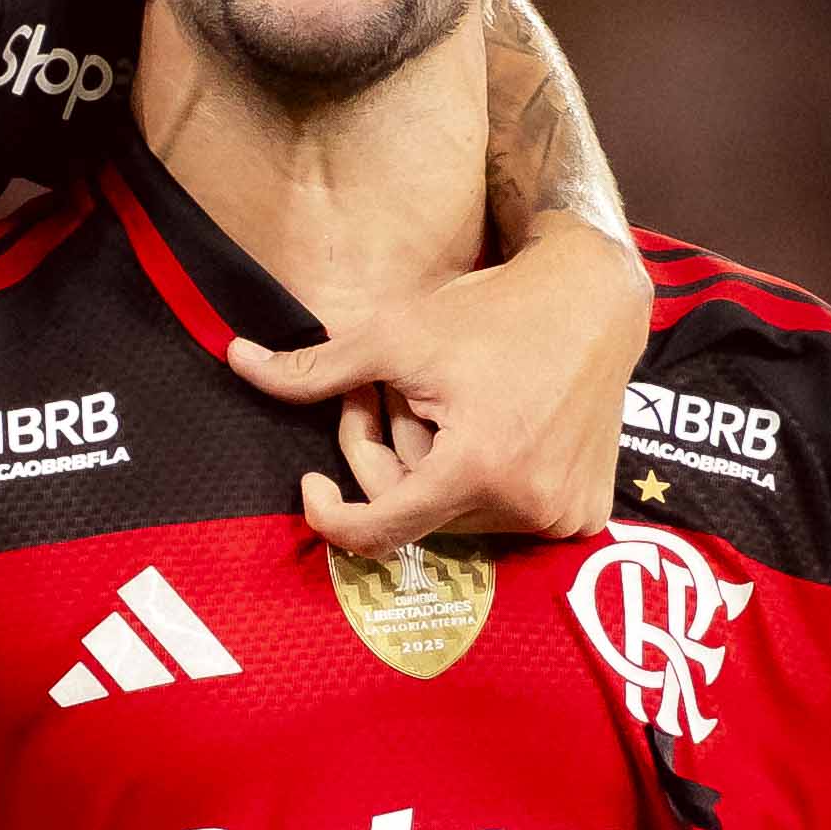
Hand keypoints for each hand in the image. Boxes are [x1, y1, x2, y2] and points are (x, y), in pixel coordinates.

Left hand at [225, 225, 646, 553]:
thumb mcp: (396, 334)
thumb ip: (315, 369)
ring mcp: (561, 516)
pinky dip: (482, 478)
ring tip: (442, 401)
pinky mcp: (586, 514)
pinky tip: (488, 425)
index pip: (380, 531)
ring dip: (433, 466)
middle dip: (386, 454)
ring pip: (457, 514)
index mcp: (476, 468)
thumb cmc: (493, 310)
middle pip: (417, 512)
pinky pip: (506, 514)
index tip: (310, 484)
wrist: (595, 298)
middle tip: (383, 392)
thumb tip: (234, 361)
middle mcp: (523, 505)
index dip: (331, 515)